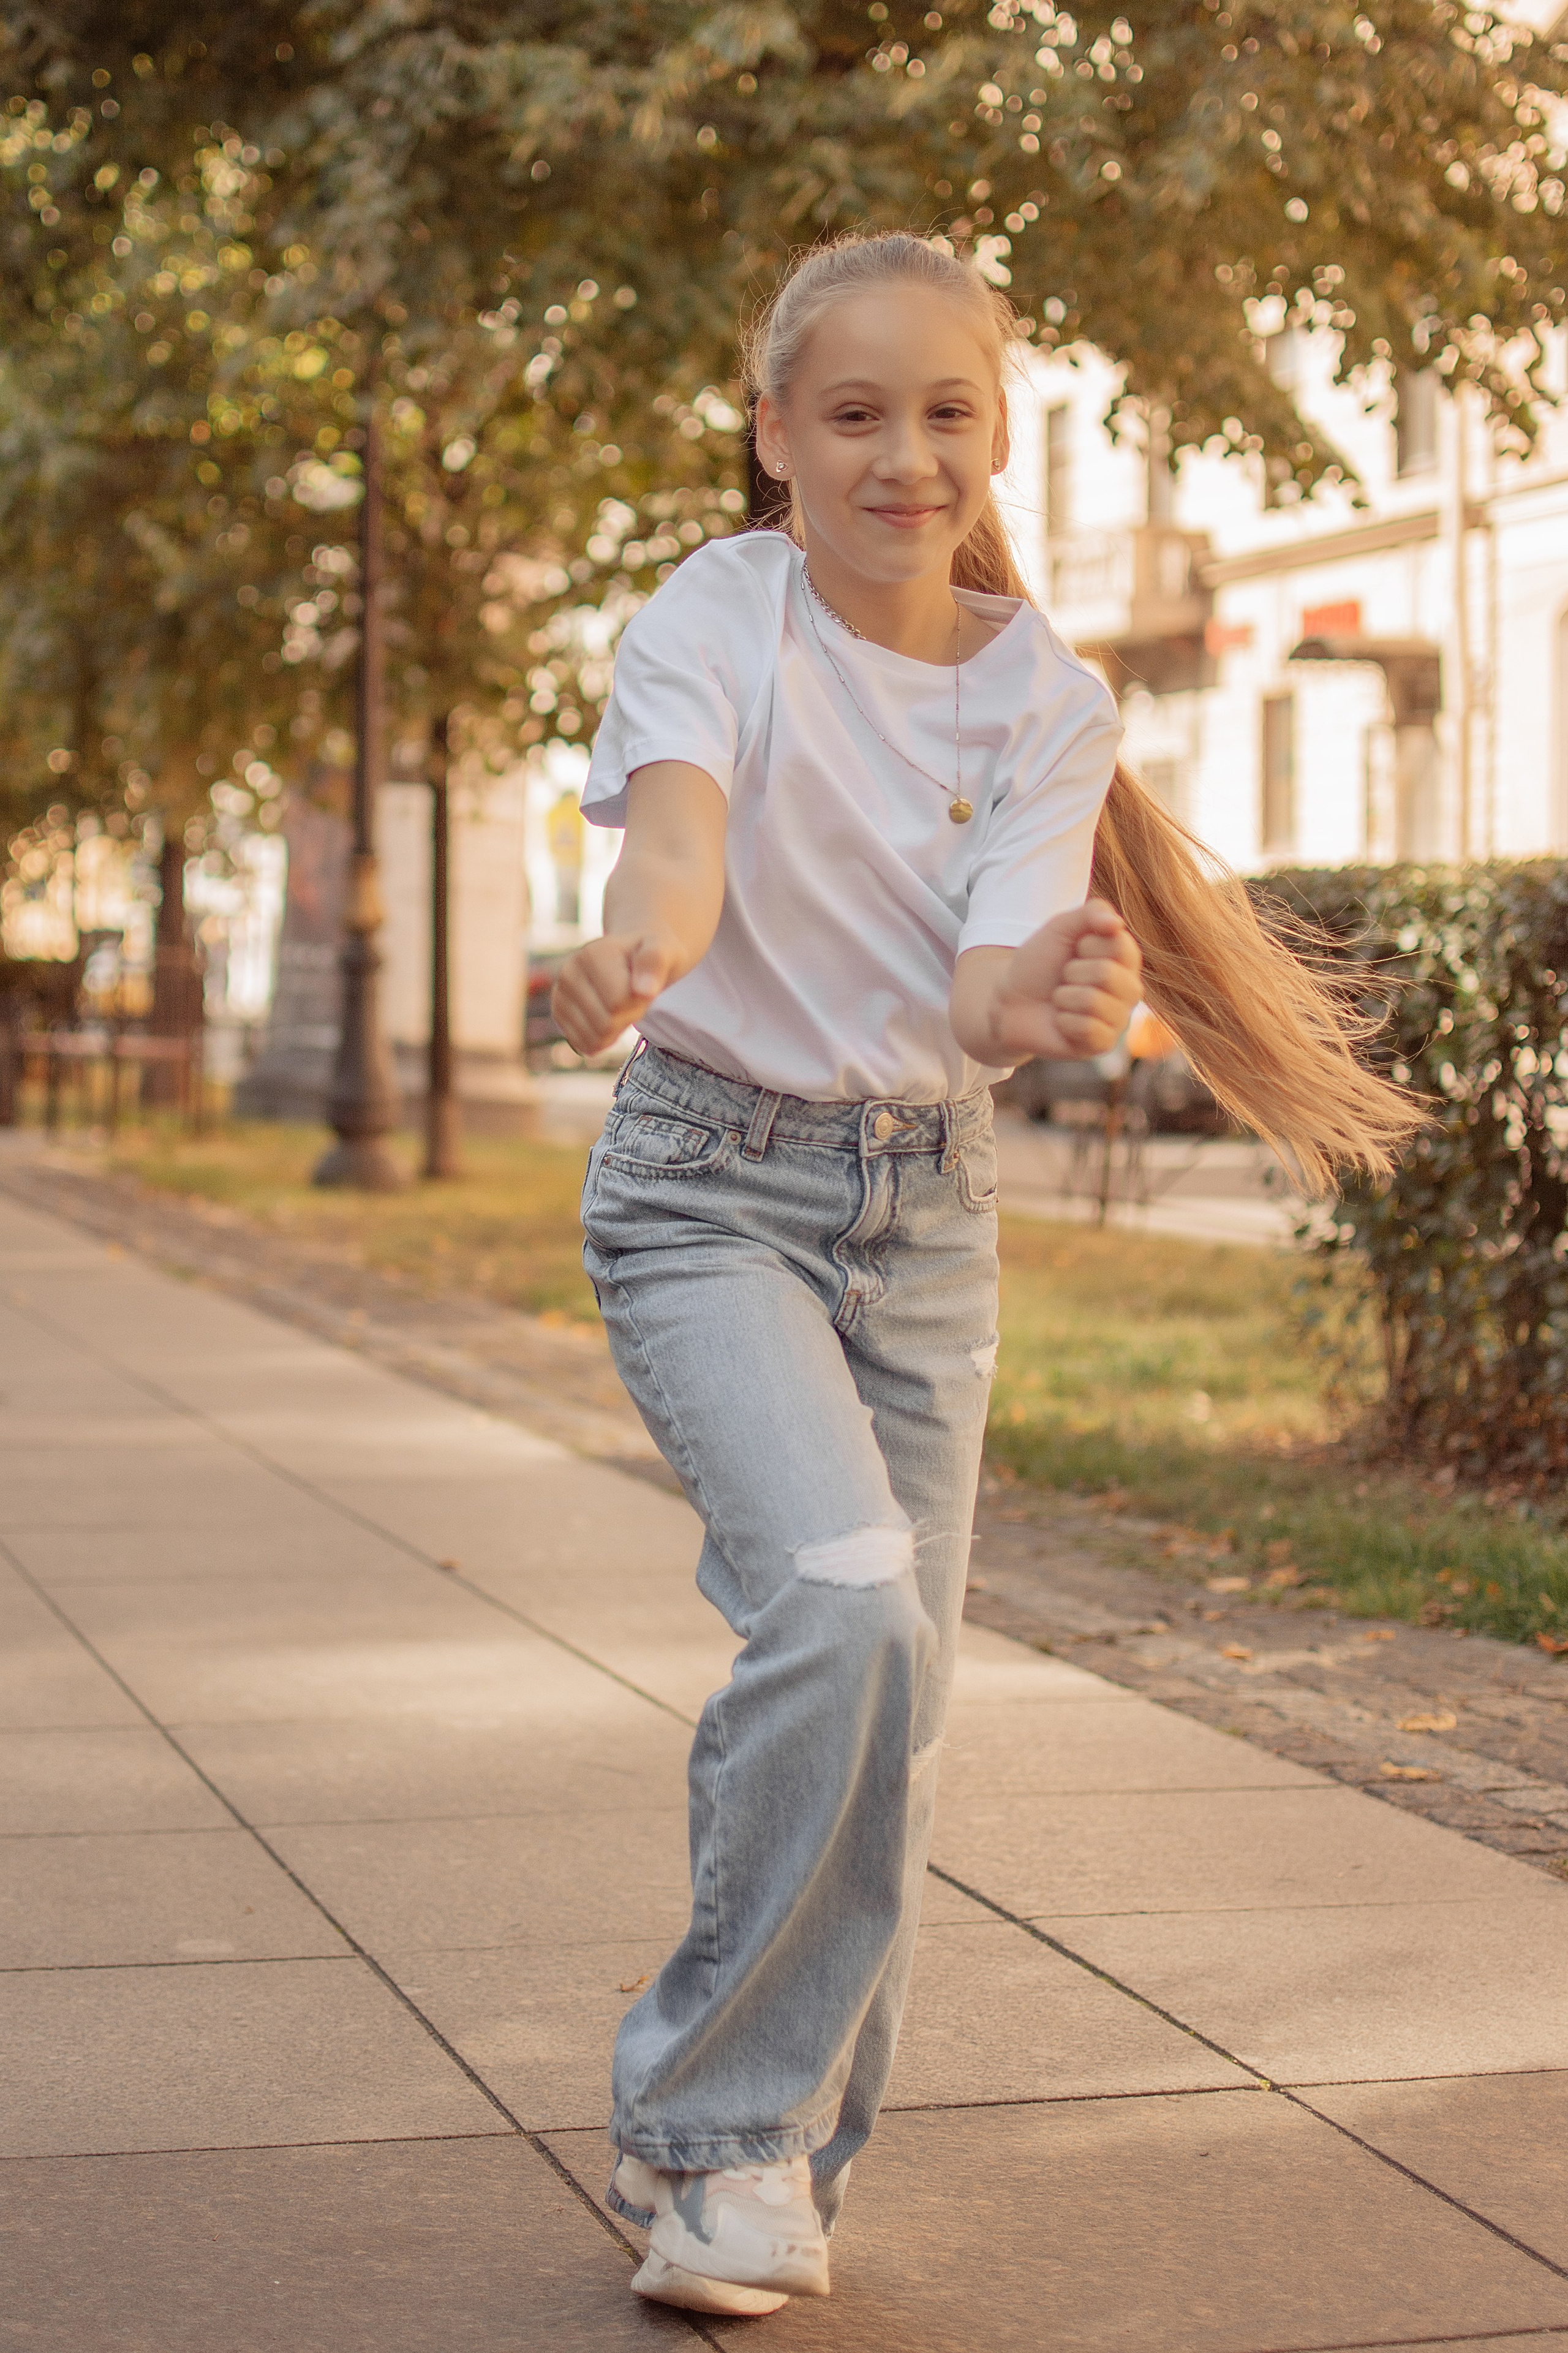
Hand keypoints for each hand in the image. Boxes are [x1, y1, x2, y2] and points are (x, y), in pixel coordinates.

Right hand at [551, 932, 679, 1057]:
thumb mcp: (663, 950)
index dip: (638, 1003)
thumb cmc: (651, 954)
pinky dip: (603, 1039)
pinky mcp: (559, 1013)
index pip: (617, 1003)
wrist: (633, 955)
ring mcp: (560, 993)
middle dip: (628, 1016)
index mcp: (592, 954)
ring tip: (621, 1005)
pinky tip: (609, 1017)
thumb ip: (655, 963)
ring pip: (594, 1038)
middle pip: (605, 1023)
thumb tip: (643, 991)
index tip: (643, 987)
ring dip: (617, 1029)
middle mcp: (569, 972)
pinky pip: (584, 1044)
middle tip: (633, 997)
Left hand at [988, 901, 1142, 1062]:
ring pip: (1094, 1002)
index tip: (1074, 951)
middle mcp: (1129, 989)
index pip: (1119, 945)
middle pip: (1107, 974)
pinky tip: (1061, 1021)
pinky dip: (1064, 1021)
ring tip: (1061, 999)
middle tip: (1064, 978)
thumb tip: (1116, 923)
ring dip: (1064, 997)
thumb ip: (1092, 913)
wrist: (1011, 1001)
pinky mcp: (1103, 1044)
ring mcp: (1118, 1018)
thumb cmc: (1040, 963)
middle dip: (1072, 972)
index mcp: (1125, 958)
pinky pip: (1088, 1029)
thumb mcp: (1061, 927)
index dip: (1086, 945)